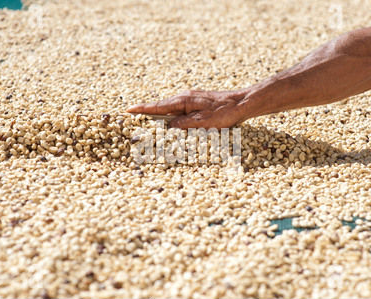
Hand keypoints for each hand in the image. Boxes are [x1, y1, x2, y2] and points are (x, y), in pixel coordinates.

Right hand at [126, 89, 248, 128]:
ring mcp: (191, 99)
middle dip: (147, 112)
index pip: (158, 106)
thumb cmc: (225, 112)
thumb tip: (168, 128)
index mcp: (183, 100)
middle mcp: (185, 97)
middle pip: (161, 107)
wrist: (242, 103)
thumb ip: (184, 124)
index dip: (142, 109)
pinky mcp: (197, 103)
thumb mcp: (203, 122)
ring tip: (147, 122)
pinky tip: (171, 122)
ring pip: (170, 109)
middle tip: (133, 117)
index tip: (128, 110)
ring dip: (160, 115)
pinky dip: (171, 116)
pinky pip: (179, 110)